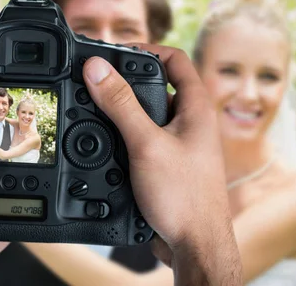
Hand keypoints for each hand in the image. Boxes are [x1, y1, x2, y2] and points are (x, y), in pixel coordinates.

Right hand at [82, 44, 241, 283]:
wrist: (194, 244)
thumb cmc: (185, 198)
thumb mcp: (146, 144)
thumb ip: (121, 105)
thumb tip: (99, 70)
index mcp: (196, 109)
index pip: (175, 60)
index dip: (147, 50)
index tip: (118, 54)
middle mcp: (191, 124)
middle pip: (157, 87)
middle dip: (128, 85)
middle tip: (101, 86)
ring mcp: (180, 145)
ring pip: (148, 117)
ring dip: (124, 115)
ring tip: (100, 115)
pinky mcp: (169, 164)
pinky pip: (145, 141)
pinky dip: (126, 139)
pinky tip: (108, 147)